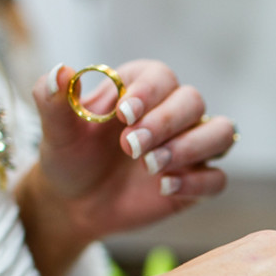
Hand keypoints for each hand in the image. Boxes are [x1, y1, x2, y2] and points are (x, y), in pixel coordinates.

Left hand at [17, 61, 236, 275]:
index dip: (149, 91)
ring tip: (151, 166)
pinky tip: (164, 188)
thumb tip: (60, 71)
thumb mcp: (56, 131)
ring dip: (192, 147)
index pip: (161, 76)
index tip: (124, 113)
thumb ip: (53, 99)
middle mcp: (172, 114)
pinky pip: (217, 178)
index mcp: (141, 90)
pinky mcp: (196, 182)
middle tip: (130, 147)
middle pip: (193, 101)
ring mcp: (189, 148)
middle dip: (164, 123)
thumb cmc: (69, 159)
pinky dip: (196, 182)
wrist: (74, 204)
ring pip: (221, 133)